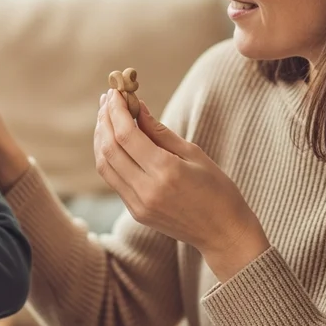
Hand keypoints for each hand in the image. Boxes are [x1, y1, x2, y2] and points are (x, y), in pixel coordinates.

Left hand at [95, 90, 269, 281]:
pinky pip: (113, 179)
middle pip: (110, 149)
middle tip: (109, 99)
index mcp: (166, 172)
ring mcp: (138, 204)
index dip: (116, 110)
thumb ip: (160, 131)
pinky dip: (108, 156)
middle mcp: (146, 190)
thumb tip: (136, 107)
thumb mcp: (194, 153)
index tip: (115, 91)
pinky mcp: (136, 212)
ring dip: (101, 138)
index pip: (126, 135)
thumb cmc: (217, 189)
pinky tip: (112, 140)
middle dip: (105, 120)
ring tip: (106, 116)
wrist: (224, 234)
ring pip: (105, 165)